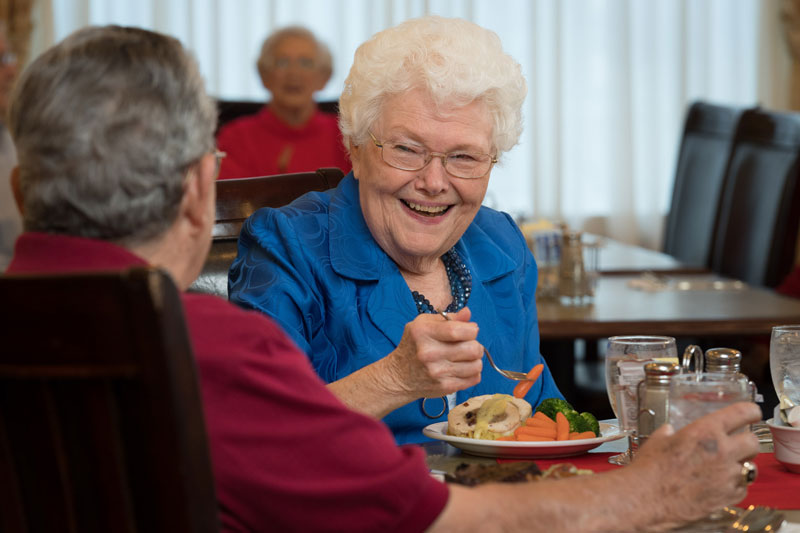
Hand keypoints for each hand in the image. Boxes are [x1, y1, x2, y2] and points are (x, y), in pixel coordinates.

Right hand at [384, 307, 482, 400]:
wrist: (399, 376)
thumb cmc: (414, 346)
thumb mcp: (424, 324)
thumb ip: (448, 318)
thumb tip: (468, 313)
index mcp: (423, 332)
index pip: (458, 330)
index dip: (471, 329)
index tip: (470, 330)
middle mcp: (429, 353)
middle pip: (472, 348)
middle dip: (476, 345)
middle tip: (469, 345)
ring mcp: (437, 372)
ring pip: (476, 365)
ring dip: (475, 360)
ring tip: (466, 358)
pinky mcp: (445, 387)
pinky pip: (474, 379)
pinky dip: (473, 373)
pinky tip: (463, 368)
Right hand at [628, 401, 760, 526]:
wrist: (645, 499)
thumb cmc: (648, 469)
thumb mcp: (658, 440)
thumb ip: (670, 433)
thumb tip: (671, 431)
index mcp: (705, 431)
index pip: (743, 413)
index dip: (751, 412)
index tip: (752, 414)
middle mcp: (722, 451)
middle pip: (753, 441)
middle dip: (746, 442)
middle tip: (735, 446)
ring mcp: (728, 476)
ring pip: (751, 467)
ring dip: (740, 466)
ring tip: (724, 468)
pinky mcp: (728, 497)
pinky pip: (742, 488)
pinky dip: (734, 486)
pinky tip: (718, 485)